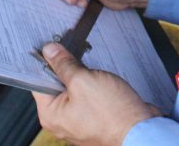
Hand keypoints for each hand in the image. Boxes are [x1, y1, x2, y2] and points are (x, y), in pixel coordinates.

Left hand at [32, 42, 159, 145]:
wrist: (140, 131)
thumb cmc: (112, 115)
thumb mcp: (83, 80)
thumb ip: (64, 64)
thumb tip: (50, 51)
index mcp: (51, 115)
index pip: (38, 81)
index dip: (44, 62)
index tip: (50, 47)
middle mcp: (62, 120)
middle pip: (56, 84)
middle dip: (65, 68)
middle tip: (73, 53)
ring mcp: (78, 119)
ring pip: (74, 89)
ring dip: (82, 75)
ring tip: (90, 69)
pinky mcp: (94, 117)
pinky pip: (88, 96)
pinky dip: (92, 84)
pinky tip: (100, 78)